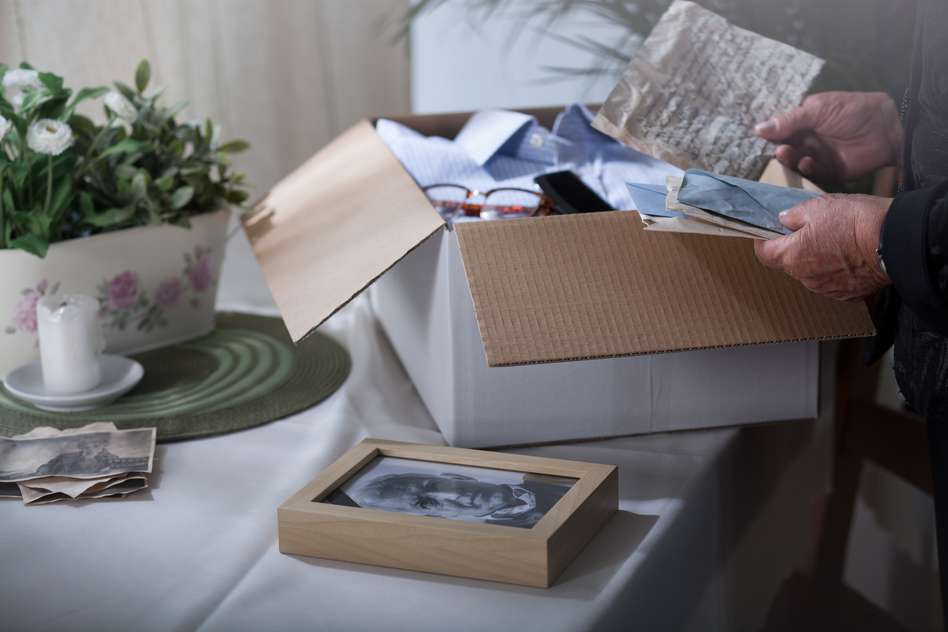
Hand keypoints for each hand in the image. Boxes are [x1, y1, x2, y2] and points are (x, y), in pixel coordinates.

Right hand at [754, 92, 902, 182]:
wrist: (886, 127)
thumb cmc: (852, 111)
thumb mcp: (818, 110)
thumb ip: (789, 121)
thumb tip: (758, 129)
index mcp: (804, 122)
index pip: (781, 131)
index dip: (770, 136)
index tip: (759, 140)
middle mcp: (809, 140)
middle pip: (785, 148)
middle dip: (780, 150)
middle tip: (780, 149)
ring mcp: (818, 156)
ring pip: (796, 162)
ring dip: (790, 159)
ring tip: (788, 154)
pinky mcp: (829, 171)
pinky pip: (811, 173)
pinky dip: (806, 169)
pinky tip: (807, 162)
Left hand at [754, 194, 890, 300]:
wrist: (895, 241)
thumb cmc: (855, 221)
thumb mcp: (819, 206)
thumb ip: (794, 215)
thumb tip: (783, 220)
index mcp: (792, 256)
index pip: (764, 254)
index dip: (765, 242)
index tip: (771, 232)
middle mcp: (805, 277)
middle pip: (789, 263)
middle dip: (795, 248)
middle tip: (812, 231)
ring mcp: (826, 288)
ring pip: (811, 273)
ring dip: (817, 260)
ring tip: (837, 242)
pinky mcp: (846, 295)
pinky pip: (832, 282)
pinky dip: (836, 271)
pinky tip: (850, 256)